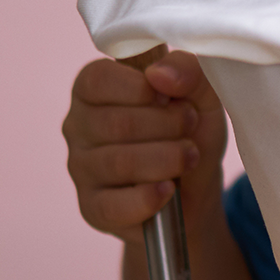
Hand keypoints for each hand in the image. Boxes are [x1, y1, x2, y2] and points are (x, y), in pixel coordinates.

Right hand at [61, 49, 227, 242]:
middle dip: (167, 126)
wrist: (197, 193)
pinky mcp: (92, 208)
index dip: (142, 89)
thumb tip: (159, 74)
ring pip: (119, 163)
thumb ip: (188, 70)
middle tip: (190, 128)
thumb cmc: (189, 134)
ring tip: (189, 157)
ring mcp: (81, 169)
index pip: (98, 79)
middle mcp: (78, 127)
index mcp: (93, 89)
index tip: (172, 98)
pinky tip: (168, 190)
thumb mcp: (202, 96)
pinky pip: (114, 205)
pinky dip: (149, 197)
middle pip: (115, 123)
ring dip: (167, 159)